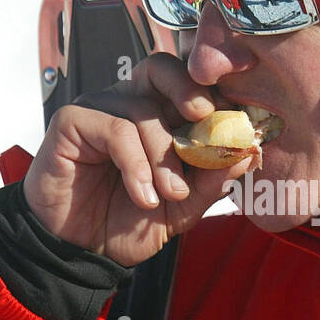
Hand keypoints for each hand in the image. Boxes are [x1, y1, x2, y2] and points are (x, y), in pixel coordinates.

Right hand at [22, 54, 250, 266]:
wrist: (81, 251)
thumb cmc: (127, 221)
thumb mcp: (182, 206)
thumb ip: (212, 180)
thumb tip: (247, 152)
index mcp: (157, 114)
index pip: (187, 81)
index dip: (213, 92)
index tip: (237, 118)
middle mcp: (127, 103)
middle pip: (160, 68)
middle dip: (188, 89)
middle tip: (206, 119)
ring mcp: (99, 109)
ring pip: (143, 110)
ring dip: (164, 155)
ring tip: (171, 194)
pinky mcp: (72, 122)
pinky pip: (114, 130)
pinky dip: (136, 165)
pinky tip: (143, 197)